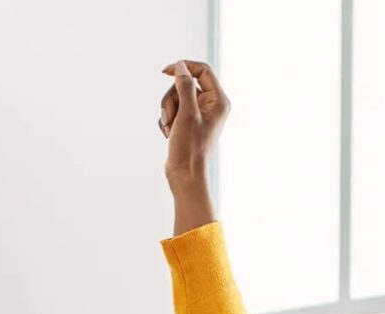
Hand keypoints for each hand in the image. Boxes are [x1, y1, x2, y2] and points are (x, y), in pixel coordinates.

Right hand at [158, 59, 228, 192]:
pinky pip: (171, 110)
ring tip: (170, 129)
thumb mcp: (187, 113)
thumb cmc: (189, 148)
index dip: (183, 67)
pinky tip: (169, 135)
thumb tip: (180, 66)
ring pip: (175, 98)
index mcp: (218, 101)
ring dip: (167, 112)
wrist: (185, 176)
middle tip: (171, 117)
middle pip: (184, 85)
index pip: (202, 71)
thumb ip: (184, 86)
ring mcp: (198, 114)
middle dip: (172, 100)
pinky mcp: (187, 123)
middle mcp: (211, 106)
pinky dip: (166, 121)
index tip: (165, 71)